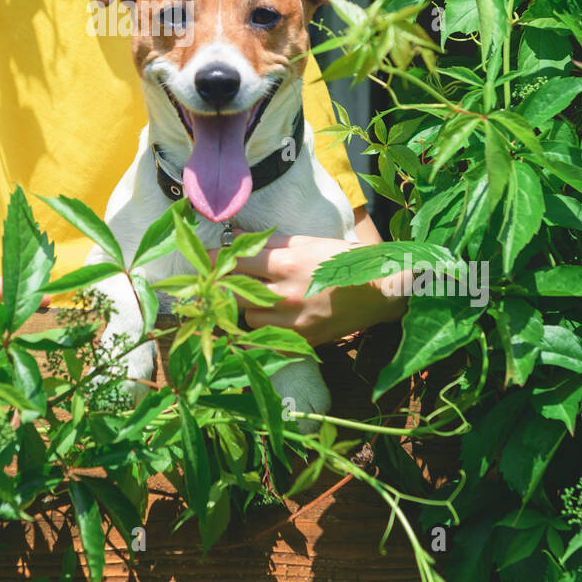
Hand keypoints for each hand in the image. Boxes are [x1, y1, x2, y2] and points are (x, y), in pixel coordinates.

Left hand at [207, 231, 407, 347]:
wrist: (378, 292)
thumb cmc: (343, 261)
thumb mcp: (307, 242)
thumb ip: (269, 243)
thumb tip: (236, 239)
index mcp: (287, 265)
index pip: (234, 262)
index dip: (214, 260)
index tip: (202, 259)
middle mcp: (286, 296)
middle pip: (233, 293)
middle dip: (223, 286)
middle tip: (217, 280)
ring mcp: (293, 323)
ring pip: (247, 318)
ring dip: (246, 307)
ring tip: (258, 297)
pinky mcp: (301, 342)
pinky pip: (265, 339)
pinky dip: (261, 330)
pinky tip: (267, 319)